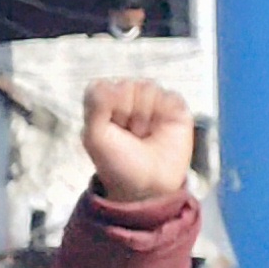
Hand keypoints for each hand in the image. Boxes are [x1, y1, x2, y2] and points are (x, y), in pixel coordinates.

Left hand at [80, 77, 195, 207]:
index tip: (110, 128)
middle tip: (129, 135)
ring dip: (145, 114)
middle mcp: (128, 101)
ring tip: (144, 134)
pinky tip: (161, 129)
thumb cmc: (117, 164)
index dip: (107, 107)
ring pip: (148, 88)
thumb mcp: (95, 137)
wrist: (147, 185)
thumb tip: (105, 82)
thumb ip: (94, 106)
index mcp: (104, 106)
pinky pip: (170, 95)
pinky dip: (164, 113)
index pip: (104, 86)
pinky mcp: (175, 108)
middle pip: (127, 85)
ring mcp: (152, 103)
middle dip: (126, 112)